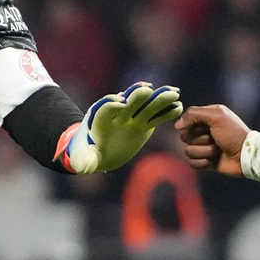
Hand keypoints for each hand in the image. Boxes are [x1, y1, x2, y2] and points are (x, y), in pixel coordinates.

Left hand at [58, 82, 181, 173]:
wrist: (98, 151)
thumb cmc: (85, 152)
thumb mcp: (81, 157)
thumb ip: (83, 161)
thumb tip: (84, 169)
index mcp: (98, 118)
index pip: (104, 108)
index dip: (110, 104)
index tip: (120, 102)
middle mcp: (116, 114)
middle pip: (127, 101)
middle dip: (136, 95)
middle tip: (147, 89)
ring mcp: (131, 118)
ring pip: (145, 106)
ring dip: (158, 99)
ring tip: (174, 94)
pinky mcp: (142, 125)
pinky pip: (155, 117)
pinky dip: (165, 111)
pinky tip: (178, 107)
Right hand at [175, 104, 250, 176]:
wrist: (246, 155)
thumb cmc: (234, 133)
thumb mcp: (216, 116)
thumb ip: (193, 114)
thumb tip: (177, 126)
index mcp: (207, 118)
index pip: (186, 121)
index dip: (193, 126)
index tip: (207, 127)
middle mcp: (204, 131)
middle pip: (185, 137)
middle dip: (200, 139)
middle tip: (215, 139)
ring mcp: (204, 147)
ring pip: (188, 151)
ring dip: (204, 151)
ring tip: (218, 150)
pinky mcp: (206, 162)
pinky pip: (193, 163)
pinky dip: (203, 162)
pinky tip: (214, 161)